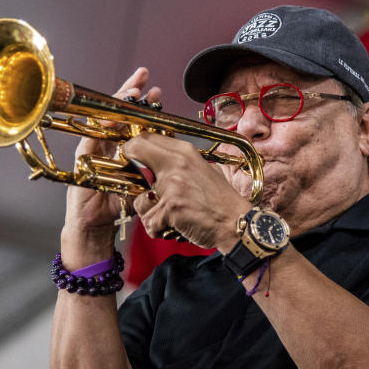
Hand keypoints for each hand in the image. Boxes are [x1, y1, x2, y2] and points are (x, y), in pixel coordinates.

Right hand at [61, 69, 161, 259]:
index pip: (135, 120)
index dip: (145, 105)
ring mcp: (95, 147)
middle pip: (119, 111)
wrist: (97, 225)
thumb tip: (173, 151)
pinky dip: (102, 123)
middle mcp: (108, 142)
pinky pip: (92, 135)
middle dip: (131, 92)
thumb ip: (154, 167)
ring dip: (118, 102)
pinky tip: (113, 114)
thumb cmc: (119, 205)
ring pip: (105, 117)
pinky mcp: (83, 156)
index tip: (158, 92)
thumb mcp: (143, 182)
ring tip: (132, 89)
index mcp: (124, 147)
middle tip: (144, 76)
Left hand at [126, 132, 250, 251]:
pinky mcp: (171, 207)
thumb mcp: (201, 170)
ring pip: (138, 199)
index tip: (133, 161)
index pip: (145, 137)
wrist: (236, 223)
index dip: (133, 149)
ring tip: (168, 217)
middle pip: (134, 154)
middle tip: (145, 193)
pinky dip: (159, 230)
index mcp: (185, 151)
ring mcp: (173, 185)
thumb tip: (150, 164)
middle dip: (133, 176)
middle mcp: (177, 162)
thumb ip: (176, 164)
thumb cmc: (219, 202)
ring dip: (149, 213)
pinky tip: (174, 228)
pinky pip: (149, 222)